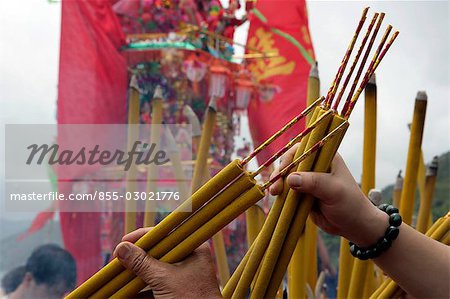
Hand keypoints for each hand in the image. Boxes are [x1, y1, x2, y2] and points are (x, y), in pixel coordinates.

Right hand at [114, 228, 221, 298]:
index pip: (165, 234)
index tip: (123, 242)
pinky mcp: (175, 291)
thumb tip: (122, 248)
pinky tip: (125, 293)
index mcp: (193, 249)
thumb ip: (142, 263)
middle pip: (157, 252)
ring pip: (154, 270)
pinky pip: (155, 286)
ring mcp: (182, 276)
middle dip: (136, 258)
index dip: (143, 237)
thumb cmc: (191, 298)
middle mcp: (189, 259)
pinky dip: (140, 290)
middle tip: (118, 259)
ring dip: (136, 275)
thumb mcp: (164, 279)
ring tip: (118, 275)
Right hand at [269, 146, 386, 246]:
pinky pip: (288, 190)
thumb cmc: (350, 204)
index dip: (290, 157)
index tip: (283, 170)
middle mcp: (315, 165)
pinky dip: (281, 193)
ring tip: (275, 193)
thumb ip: (314, 183)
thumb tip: (290, 179)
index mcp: (325, 157)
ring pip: (287, 177)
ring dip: (278, 183)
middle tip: (276, 187)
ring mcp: (308, 180)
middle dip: (281, 173)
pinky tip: (276, 197)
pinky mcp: (303, 193)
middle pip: (291, 162)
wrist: (354, 226)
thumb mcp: (334, 191)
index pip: (302, 149)